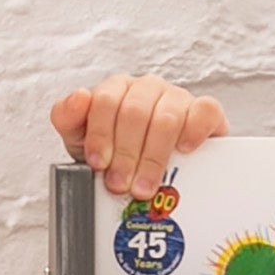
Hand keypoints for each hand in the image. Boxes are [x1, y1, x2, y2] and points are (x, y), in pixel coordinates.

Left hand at [53, 73, 225, 197]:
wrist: (157, 171)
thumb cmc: (119, 153)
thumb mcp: (82, 140)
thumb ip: (68, 118)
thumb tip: (79, 97)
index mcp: (117, 90)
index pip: (105, 100)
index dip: (100, 134)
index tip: (98, 164)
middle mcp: (147, 89)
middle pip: (135, 112)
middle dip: (125, 154)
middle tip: (120, 185)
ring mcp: (177, 97)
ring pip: (166, 118)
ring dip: (153, 157)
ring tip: (145, 186)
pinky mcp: (205, 111)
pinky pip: (204, 111)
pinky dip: (194, 132)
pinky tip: (184, 151)